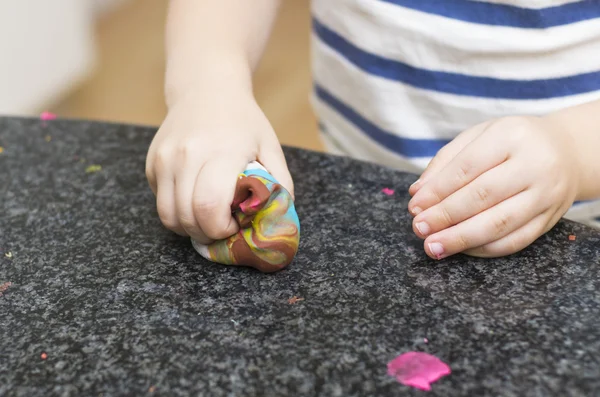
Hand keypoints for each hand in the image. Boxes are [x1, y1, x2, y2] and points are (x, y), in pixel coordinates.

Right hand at [145, 89, 292, 244]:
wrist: (206, 88)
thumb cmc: (242, 121)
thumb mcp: (270, 147)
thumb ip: (280, 184)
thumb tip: (279, 219)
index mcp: (220, 153)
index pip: (209, 207)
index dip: (221, 228)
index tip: (234, 225)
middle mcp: (186, 156)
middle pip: (187, 218)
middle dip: (206, 234)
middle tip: (222, 227)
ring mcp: (164, 160)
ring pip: (168, 216)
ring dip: (188, 228)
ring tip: (206, 219)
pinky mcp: (151, 164)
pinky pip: (160, 202)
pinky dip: (176, 210)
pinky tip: (193, 198)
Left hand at [407, 116, 580, 258]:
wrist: (567, 151)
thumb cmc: (512, 143)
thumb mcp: (479, 136)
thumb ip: (446, 161)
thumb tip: (418, 192)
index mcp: (511, 136)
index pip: (467, 167)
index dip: (438, 191)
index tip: (415, 207)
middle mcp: (534, 164)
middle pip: (482, 196)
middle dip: (445, 216)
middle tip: (419, 228)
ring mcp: (547, 194)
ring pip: (500, 223)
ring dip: (462, 239)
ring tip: (434, 246)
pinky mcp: (551, 219)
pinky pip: (516, 240)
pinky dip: (485, 249)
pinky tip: (462, 249)